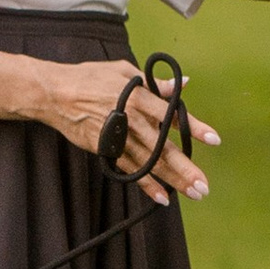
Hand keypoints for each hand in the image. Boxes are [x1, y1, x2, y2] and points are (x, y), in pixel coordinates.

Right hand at [33, 58, 218, 203]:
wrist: (55, 94)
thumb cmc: (91, 78)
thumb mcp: (124, 71)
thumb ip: (155, 83)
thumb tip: (183, 83)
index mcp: (138, 97)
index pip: (171, 113)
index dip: (193, 126)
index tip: (214, 139)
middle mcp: (130, 120)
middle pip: (161, 148)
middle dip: (185, 168)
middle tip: (204, 185)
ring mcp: (117, 138)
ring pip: (148, 163)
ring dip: (171, 180)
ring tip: (193, 194)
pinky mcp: (106, 149)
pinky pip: (130, 170)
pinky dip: (146, 184)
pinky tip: (162, 197)